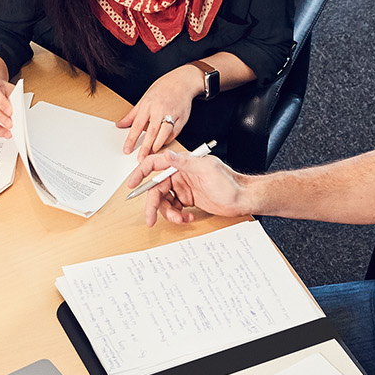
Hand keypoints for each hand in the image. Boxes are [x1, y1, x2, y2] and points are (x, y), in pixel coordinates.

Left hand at [117, 66, 201, 159]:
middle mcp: (159, 110)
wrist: (182, 81)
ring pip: (164, 133)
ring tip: (152, 153)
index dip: (131, 139)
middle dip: (145, 147)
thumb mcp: (144, 99)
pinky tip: (163, 145)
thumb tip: (120, 124)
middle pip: (151, 132)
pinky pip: (175, 133)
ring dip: (158, 145)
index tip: (127, 150)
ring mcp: (172, 114)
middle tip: (140, 158)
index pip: (137, 125)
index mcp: (147, 105)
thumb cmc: (163, 89)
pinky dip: (168, 140)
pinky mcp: (182, 118)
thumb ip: (132, 114)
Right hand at [125, 150, 250, 225]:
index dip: (141, 173)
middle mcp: (180, 174)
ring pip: (164, 201)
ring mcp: (184, 187)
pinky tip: (189, 217)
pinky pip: (174, 208)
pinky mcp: (188, 199)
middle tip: (149, 219)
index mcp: (182, 163)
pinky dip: (177, 216)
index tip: (131, 184)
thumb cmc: (229, 183)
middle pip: (157, 189)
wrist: (243, 198)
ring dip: (168, 213)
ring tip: (180, 219)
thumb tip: (167, 155)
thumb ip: (185, 162)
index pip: (156, 164)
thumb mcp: (207, 169)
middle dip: (152, 205)